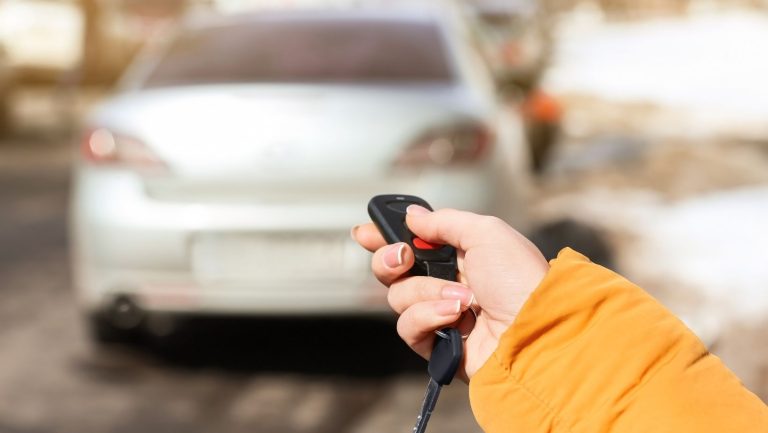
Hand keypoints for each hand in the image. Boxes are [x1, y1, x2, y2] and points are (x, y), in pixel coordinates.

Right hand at [352, 206, 548, 378]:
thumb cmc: (520, 280)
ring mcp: (439, 315)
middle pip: (392, 270)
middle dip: (390, 259)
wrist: (535, 330)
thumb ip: (443, 220)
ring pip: (398, 297)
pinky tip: (456, 319)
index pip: (411, 243)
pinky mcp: (436, 344)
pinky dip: (429, 317)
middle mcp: (446, 284)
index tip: (364, 232)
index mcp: (459, 255)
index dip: (384, 237)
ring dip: (426, 292)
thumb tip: (413, 215)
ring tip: (462, 299)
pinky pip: (409, 326)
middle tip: (404, 257)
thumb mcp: (486, 232)